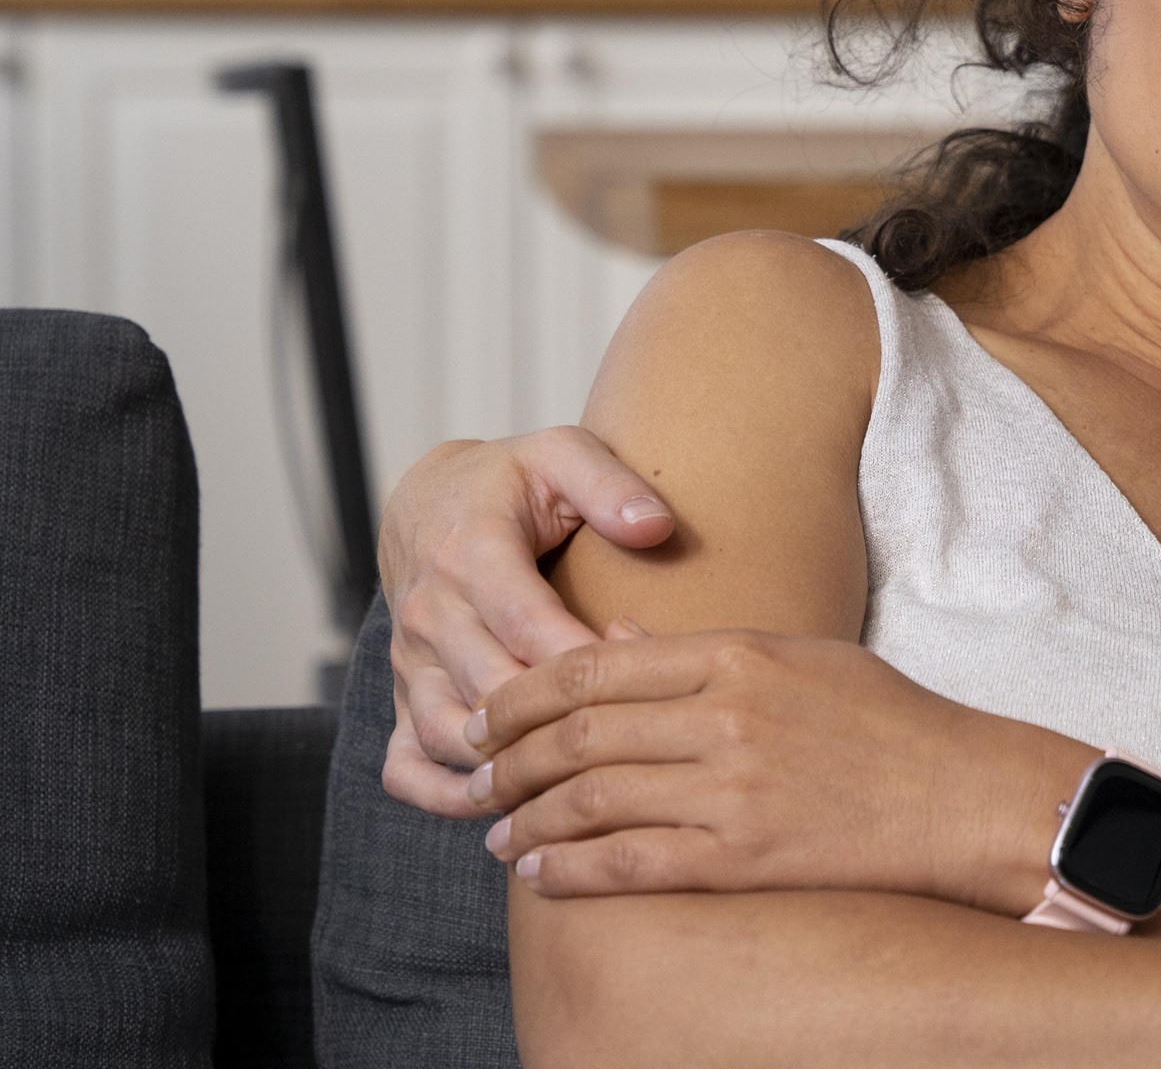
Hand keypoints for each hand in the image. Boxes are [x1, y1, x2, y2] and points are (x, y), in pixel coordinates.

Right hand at [379, 428, 677, 814]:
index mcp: (471, 554)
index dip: (586, 665)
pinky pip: (407, 767)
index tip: (645, 687)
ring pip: (450, 737)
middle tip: (632, 751)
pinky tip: (506, 809)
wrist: (429, 503)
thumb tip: (656, 526)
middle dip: (559, 728)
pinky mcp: (402, 697)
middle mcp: (430, 615)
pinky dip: (444, 797)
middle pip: (492, 693)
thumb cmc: (512, 483)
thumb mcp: (562, 454)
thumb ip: (609, 485)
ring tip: (581, 791)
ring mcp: (410, 664)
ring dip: (509, 769)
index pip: (528, 626)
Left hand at [472, 629, 1091, 914]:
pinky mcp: (746, 855)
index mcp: (738, 655)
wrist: (963, 795)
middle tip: (475, 772)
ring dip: (529, 817)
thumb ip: (700, 651)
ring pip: (592, 799)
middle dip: (508, 757)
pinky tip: (542, 874)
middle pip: (578, 732)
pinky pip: (632, 863)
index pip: (593, 667)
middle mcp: (727, 717)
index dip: (524, 692)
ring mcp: (734, 789)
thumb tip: (606, 642)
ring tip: (500, 830)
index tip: (489, 712)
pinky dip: (572, 870)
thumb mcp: (801, 657)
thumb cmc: (891, 722)